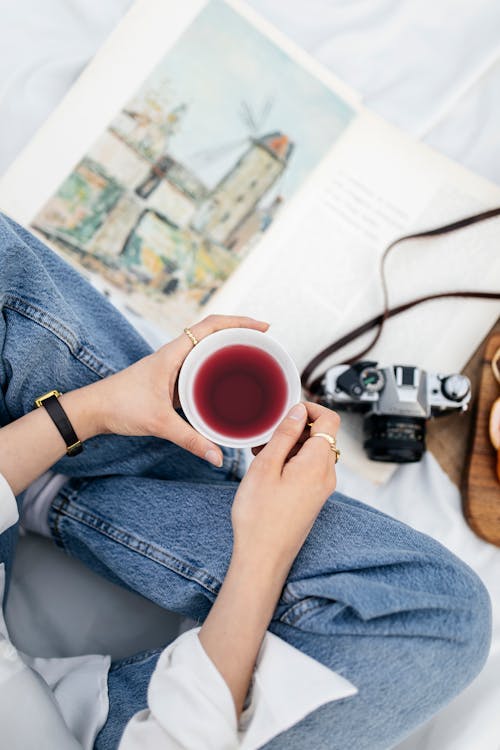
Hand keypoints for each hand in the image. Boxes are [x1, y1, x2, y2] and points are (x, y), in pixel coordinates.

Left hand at [78, 314, 267, 465]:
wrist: (94, 409)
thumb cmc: (120, 406)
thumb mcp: (159, 423)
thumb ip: (190, 440)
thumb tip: (218, 456)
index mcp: (174, 353)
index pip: (211, 325)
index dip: (239, 322)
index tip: (263, 327)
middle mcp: (176, 354)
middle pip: (214, 332)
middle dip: (241, 332)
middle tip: (266, 343)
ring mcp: (173, 366)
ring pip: (207, 349)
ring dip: (229, 348)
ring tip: (255, 357)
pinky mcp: (171, 379)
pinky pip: (200, 367)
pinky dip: (217, 367)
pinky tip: (229, 382)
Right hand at [231, 401, 339, 574]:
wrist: (263, 557)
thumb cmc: (260, 516)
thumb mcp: (266, 466)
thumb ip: (285, 435)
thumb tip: (299, 411)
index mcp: (318, 463)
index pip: (330, 419)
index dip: (310, 408)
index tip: (287, 411)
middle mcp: (327, 475)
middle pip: (321, 435)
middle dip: (295, 429)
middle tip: (266, 435)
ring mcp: (322, 488)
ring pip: (313, 453)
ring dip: (290, 446)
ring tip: (261, 454)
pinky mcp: (314, 498)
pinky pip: (308, 469)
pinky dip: (291, 462)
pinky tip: (268, 470)